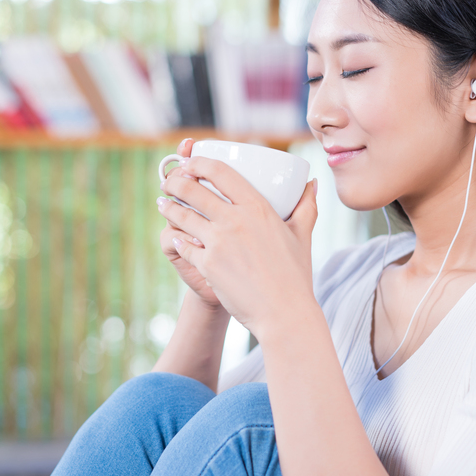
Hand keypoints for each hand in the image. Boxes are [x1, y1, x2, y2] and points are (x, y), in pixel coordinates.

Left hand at [157, 155, 318, 337]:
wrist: (284, 313)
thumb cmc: (295, 275)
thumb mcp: (303, 234)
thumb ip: (306, 206)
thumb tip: (312, 184)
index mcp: (258, 207)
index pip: (220, 172)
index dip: (199, 162)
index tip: (189, 162)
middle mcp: (235, 220)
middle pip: (193, 190)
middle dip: (175, 182)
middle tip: (169, 182)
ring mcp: (218, 242)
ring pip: (182, 216)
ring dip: (168, 207)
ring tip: (163, 203)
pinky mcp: (207, 264)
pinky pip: (183, 245)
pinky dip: (176, 239)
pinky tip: (174, 236)